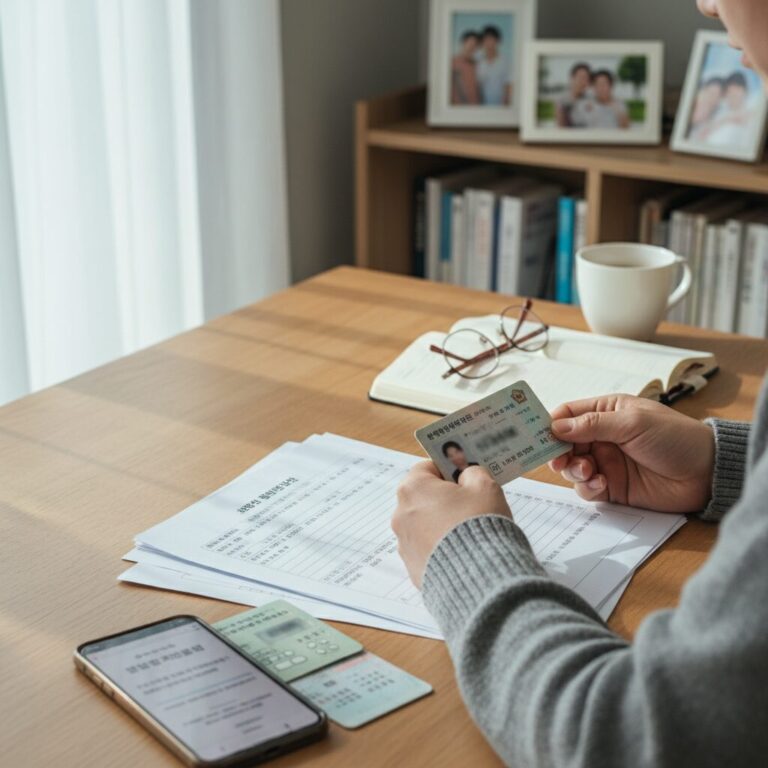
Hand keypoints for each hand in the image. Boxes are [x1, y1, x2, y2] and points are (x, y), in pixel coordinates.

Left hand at [392, 462, 510, 587]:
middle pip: (423, 497)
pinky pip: (427, 549)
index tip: (465, 477)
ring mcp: (404, 543)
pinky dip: (441, 547)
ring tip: (469, 532)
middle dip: (445, 498)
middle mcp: (401, 514)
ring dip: (442, 524)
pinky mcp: (412, 567)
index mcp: (413, 488)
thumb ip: (473, 473)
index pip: (427, 468)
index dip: (448, 470)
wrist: (480, 577)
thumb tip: (466, 475)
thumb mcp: (484, 487)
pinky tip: (463, 552)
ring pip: (424, 525)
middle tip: (471, 504)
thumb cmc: (480, 525)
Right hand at [548, 395, 714, 512]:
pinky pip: (586, 489)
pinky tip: (600, 484)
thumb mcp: (632, 423)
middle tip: (558, 459)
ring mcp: (605, 462)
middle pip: (563, 443)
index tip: (536, 435)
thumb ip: (592, 425)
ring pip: (571, 467)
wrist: (706, 473)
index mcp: (606, 412)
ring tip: (587, 471)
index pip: (567, 414)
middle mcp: (601, 436)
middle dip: (557, 452)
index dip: (549, 423)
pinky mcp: (612, 487)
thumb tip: (556, 426)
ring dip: (572, 470)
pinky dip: (587, 487)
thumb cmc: (675, 437)